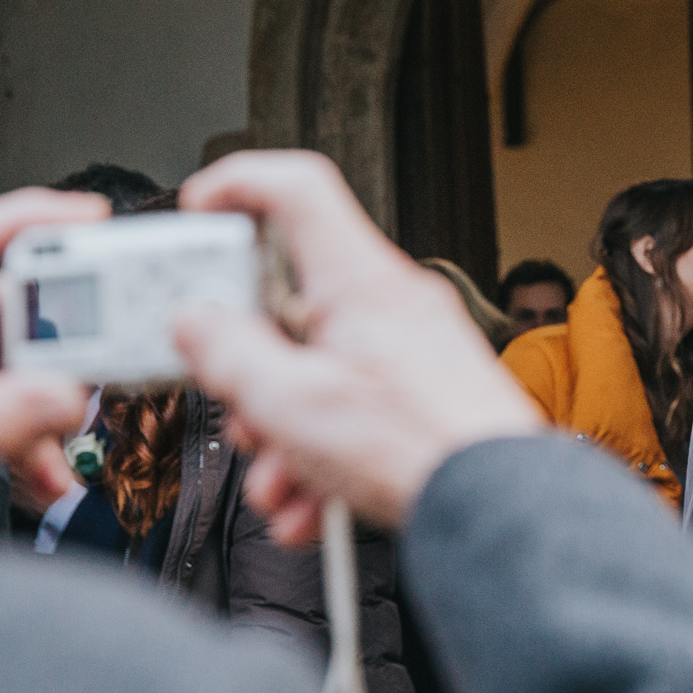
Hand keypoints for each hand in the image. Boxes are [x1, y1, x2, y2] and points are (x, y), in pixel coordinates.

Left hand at [0, 189, 106, 524]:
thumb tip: (64, 398)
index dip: (27, 221)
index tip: (90, 218)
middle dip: (48, 355)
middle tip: (84, 384)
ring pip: (10, 359)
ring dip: (39, 409)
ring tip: (50, 453)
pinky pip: (0, 398)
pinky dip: (25, 435)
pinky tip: (39, 469)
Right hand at [174, 151, 541, 534]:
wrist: (496, 507)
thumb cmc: (419, 448)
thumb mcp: (291, 402)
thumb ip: (229, 355)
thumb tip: (196, 323)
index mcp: (359, 282)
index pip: (298, 189)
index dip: (240, 185)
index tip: (201, 211)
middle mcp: (392, 305)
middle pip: (293, 306)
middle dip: (252, 371)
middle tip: (238, 406)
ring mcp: (414, 353)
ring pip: (320, 373)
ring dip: (284, 433)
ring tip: (279, 481)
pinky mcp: (426, 401)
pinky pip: (356, 414)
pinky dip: (324, 458)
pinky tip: (311, 505)